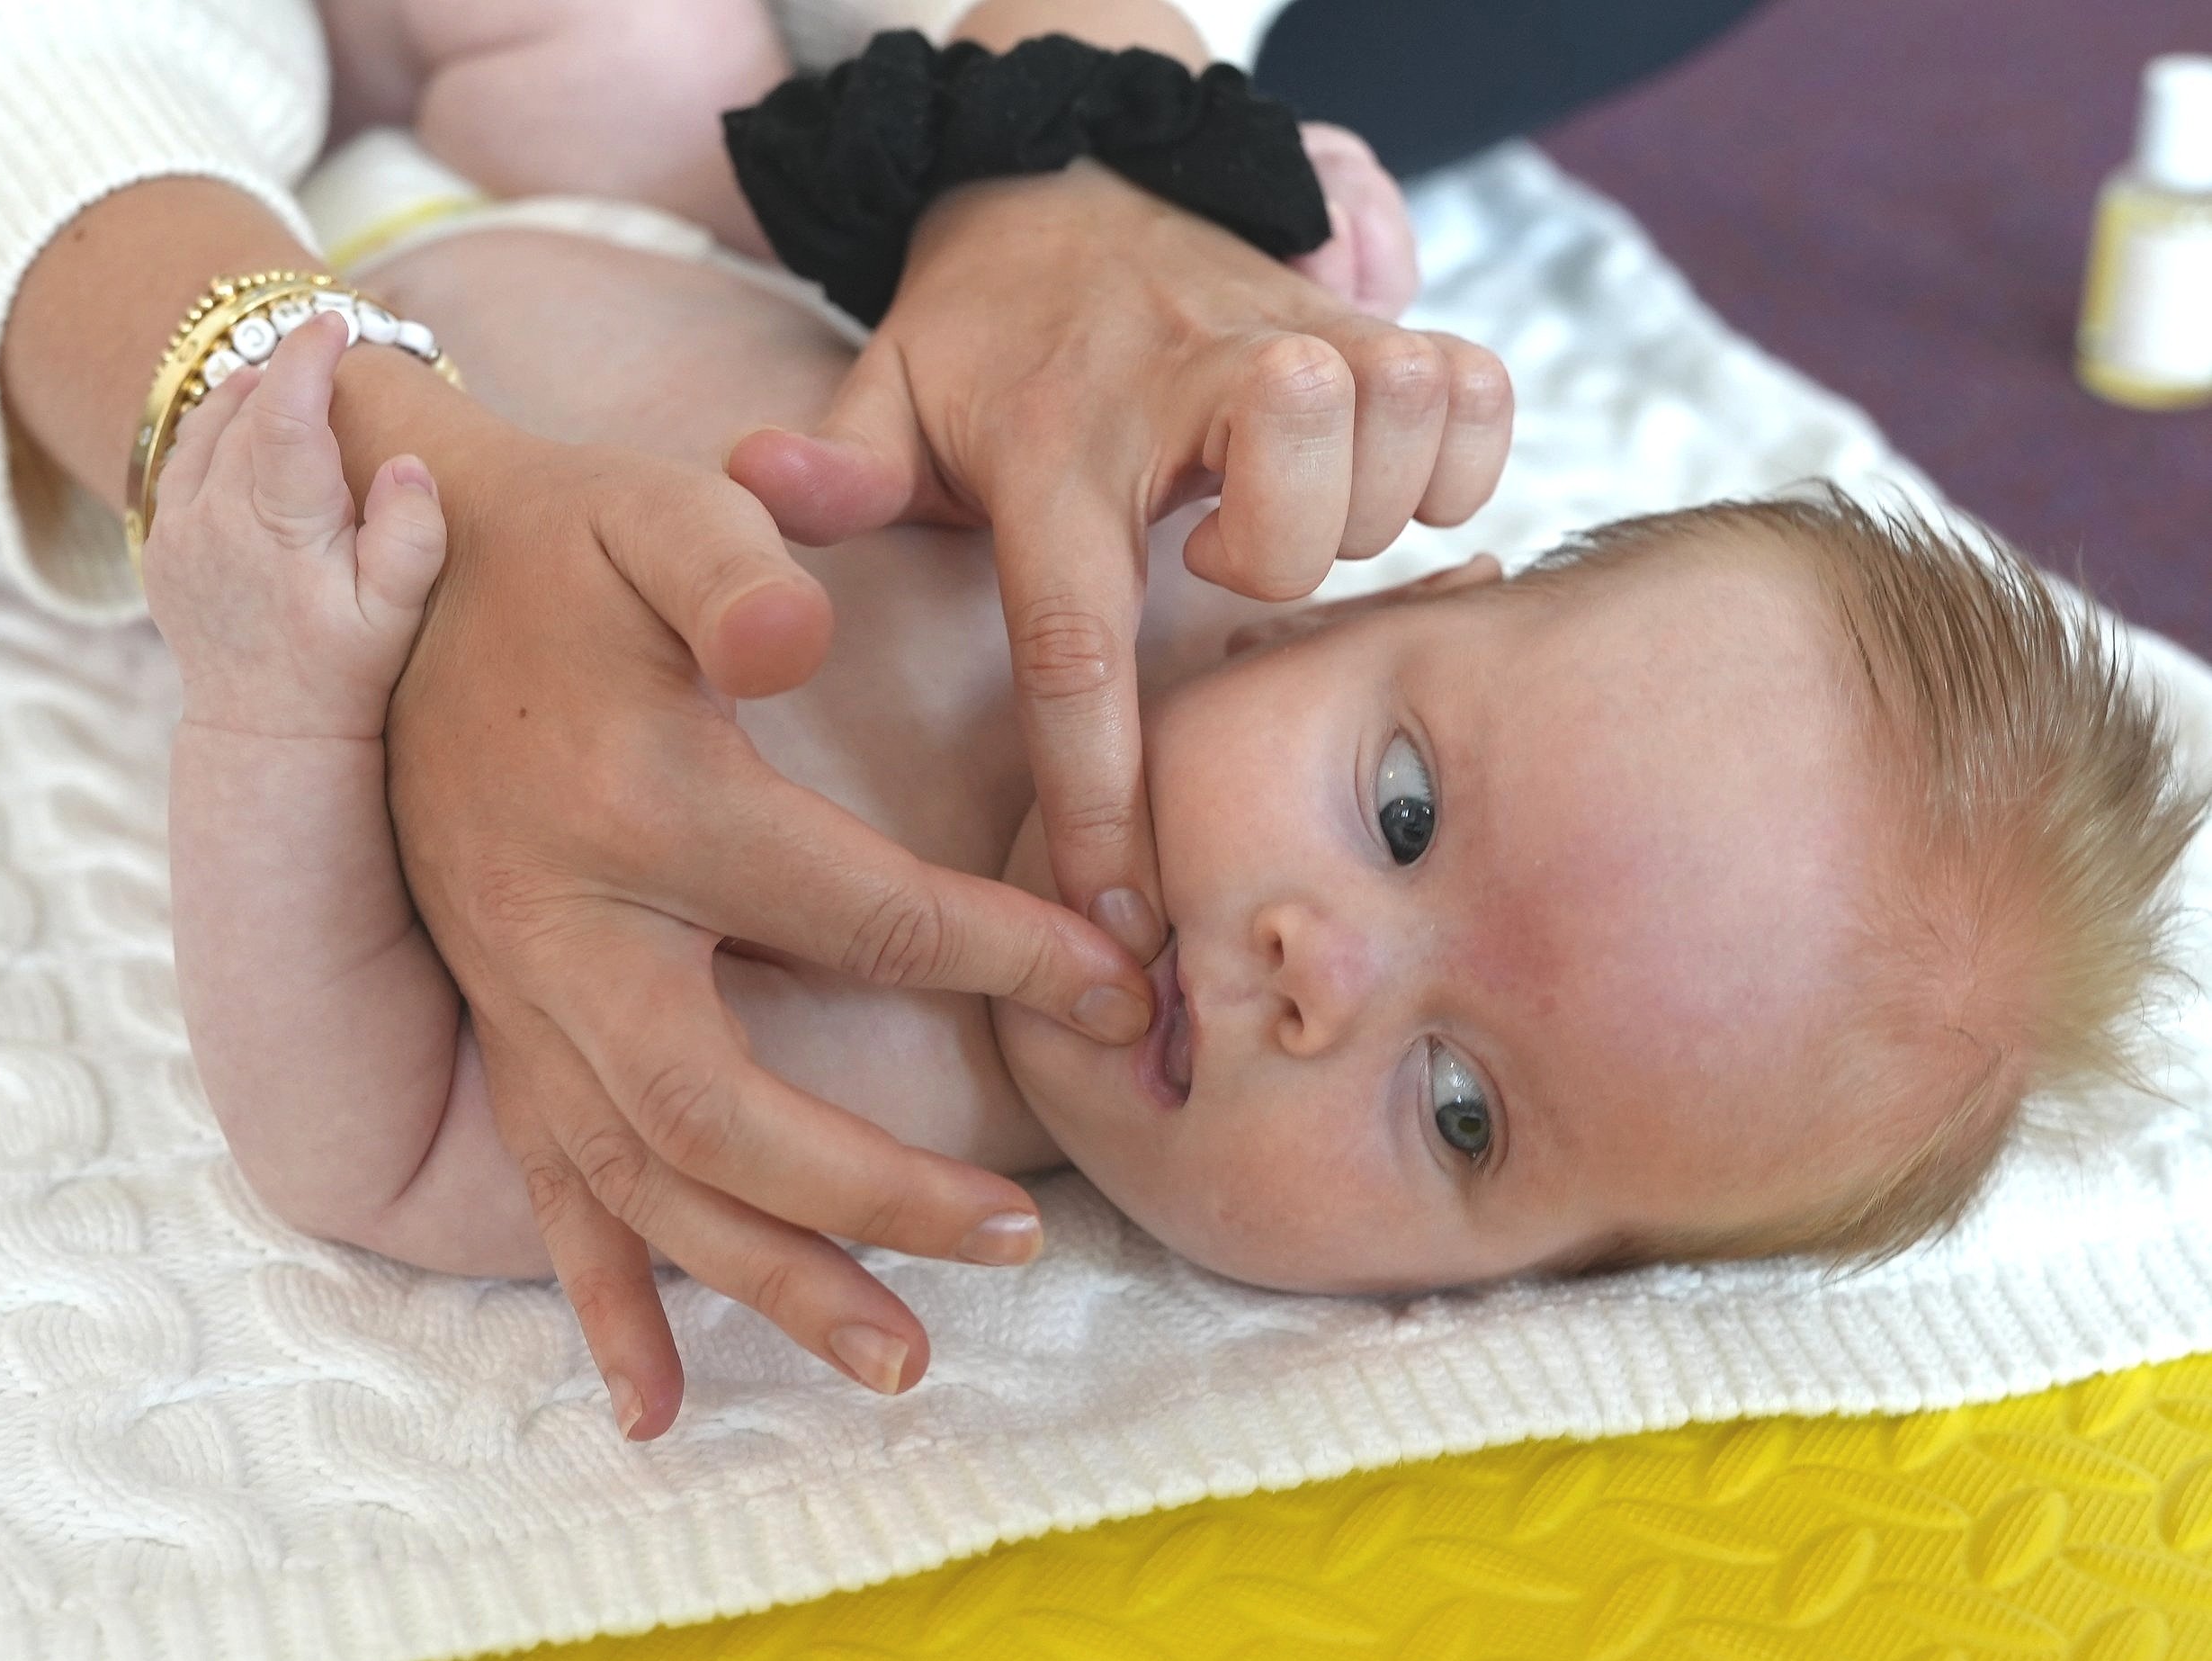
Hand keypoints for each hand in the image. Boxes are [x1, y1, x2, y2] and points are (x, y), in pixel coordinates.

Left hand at [142, 312, 445, 739]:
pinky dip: (212, 430)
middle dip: (284, 368)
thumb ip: (412, 536)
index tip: (337, 322)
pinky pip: (180, 463)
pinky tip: (242, 423)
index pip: (283, 414)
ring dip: (245, 392)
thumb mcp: (397, 614)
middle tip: (328, 340)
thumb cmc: (347, 669)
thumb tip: (407, 461)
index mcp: (279, 529)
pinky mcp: (163, 546)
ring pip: (204, 431)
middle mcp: (217, 521)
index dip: (307, 358)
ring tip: (285, 372)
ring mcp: (180, 533)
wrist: (268, 731)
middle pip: (243, 412)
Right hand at [350, 372, 1154, 1435]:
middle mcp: (569, 930)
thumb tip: (801, 635)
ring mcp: (522, 997)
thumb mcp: (655, 513)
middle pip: (731, 1109)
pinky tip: (659, 1405)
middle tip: (1021, 1238)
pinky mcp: (502, 1027)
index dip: (1006, 954)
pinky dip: (605, 1302)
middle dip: (878, 1193)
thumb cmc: (566, 548)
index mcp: (641, 804)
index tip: (1121, 987)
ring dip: (773, 1283)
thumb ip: (737, 563)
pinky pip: (546, 1189)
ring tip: (899, 1360)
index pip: (857, 910)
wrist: (402, 582)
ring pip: (644, 1185)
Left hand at [727, 161, 1510, 955]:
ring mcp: (1287, 334)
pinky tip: (1380, 478)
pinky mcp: (1368, 312)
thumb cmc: (985, 340)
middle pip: (1290, 505)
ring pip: (1392, 426)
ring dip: (1365, 508)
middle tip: (1227, 555)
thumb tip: (758, 488)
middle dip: (1282, 566)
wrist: (1078, 178)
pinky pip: (1473, 391)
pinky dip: (1457, 454)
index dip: (1100, 791)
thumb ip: (833, 466)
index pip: (1074, 642)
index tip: (1119, 911)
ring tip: (1294, 512)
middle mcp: (1180, 380)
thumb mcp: (885, 397)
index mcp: (1049, 445)